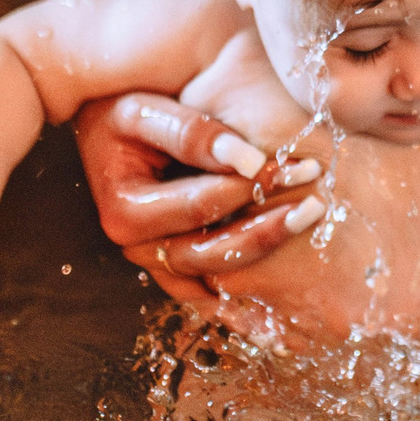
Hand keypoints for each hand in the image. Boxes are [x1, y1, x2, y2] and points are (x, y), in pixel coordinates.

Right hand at [72, 94, 323, 298]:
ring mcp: (154, 261)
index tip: (304, 166)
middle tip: (316, 204)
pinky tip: (280, 310)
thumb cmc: (124, 110)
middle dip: (267, 228)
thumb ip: (192, 133)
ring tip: (307, 228)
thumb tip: (247, 160)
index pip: (202, 206)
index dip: (254, 187)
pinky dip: (241, 303)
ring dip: (264, 254)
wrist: (103, 121)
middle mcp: (136, 246)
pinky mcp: (170, 266)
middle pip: (210, 251)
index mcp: (125, 212)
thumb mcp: (145, 112)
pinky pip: (208, 293)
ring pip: (214, 276)